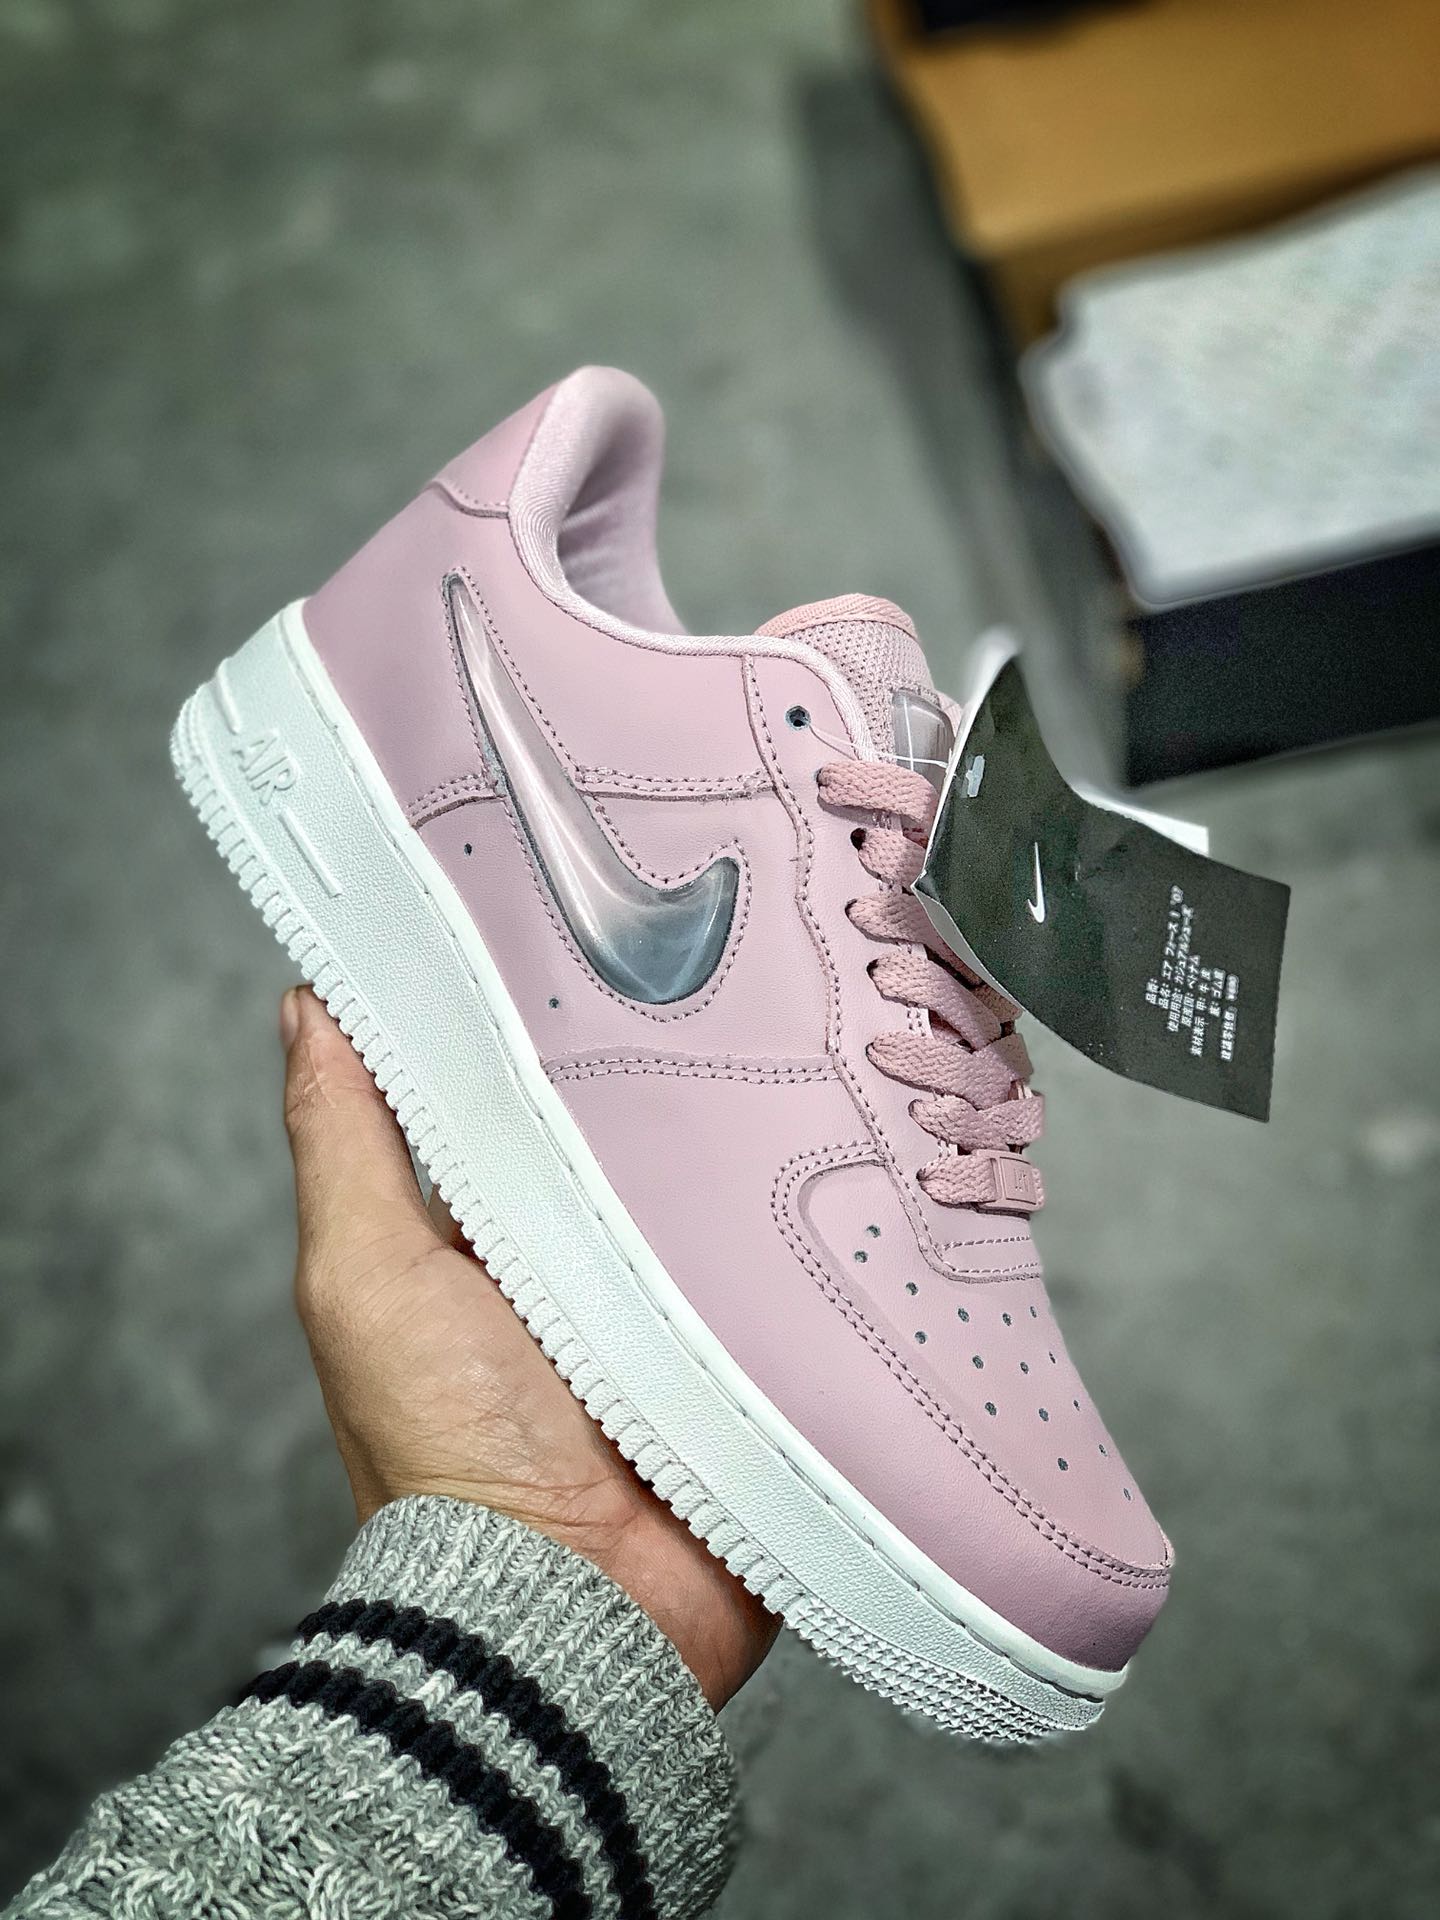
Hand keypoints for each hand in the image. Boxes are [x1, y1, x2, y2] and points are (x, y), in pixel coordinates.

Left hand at [280, 984, 776, 1708]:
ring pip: (736, 1189)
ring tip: (830, 1037)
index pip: (534, 1095)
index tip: (599, 921)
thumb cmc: (448, 1448)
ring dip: (769, 1141)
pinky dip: (827, 1227)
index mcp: (499, 1236)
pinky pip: (805, 1269)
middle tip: (743, 964)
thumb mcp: (369, 1275)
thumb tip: (305, 1005)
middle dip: (687, 1067)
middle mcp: (596, 1264)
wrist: (575, 1615)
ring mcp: (688, 1311)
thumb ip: (345, 1142)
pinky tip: (874, 1151)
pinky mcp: (764, 1357)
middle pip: (647, 1132)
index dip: (558, 1016)